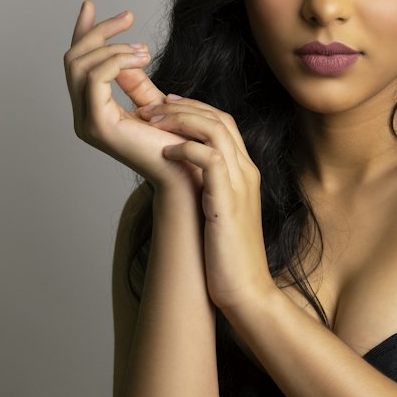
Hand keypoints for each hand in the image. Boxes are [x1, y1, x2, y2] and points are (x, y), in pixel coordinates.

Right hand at [63, 0, 202, 195]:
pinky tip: (141, 59)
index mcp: (92, 111)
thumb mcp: (151, 100)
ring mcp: (86, 123)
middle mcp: (82, 117)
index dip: (82, 33)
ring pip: (80, 64)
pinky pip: (95, 78)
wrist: (185, 171)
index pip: (77, 64)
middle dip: (99, 32)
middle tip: (129, 18)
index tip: (90, 5)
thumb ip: (133, 77)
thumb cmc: (174, 141)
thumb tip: (124, 50)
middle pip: (73, 59)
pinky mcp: (98, 125)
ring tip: (145, 50)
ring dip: (113, 48)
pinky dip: (115, 61)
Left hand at [135, 96, 275, 313]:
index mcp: (243, 172)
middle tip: (149, 105)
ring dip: (179, 120)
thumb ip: (204, 190)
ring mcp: (239, 186)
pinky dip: (185, 149)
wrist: (247, 292)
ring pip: (215, 130)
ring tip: (150, 121)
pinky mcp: (228, 202)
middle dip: (182, 106)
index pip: (223, 122)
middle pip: (219, 118)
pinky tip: (165, 152)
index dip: (192, 108)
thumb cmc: (226, 258)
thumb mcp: (215, 213)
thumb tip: (178, 177)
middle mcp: (246, 172)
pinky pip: (209, 159)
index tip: (163, 104)